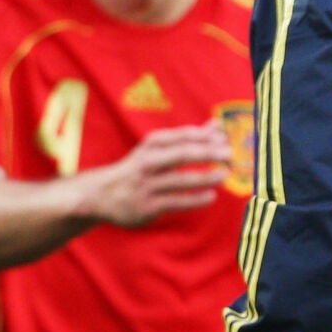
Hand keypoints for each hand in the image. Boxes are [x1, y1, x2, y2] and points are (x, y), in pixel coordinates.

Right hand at [78, 122, 230, 226]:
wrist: (101, 195)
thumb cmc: (140, 167)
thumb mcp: (158, 149)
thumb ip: (190, 137)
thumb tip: (219, 125)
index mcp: (152, 145)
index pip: (182, 136)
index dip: (205, 136)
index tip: (226, 138)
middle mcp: (148, 162)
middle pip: (182, 155)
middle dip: (208, 153)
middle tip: (230, 155)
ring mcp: (147, 185)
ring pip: (180, 180)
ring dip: (205, 177)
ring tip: (224, 174)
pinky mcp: (148, 206)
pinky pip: (176, 202)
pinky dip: (195, 199)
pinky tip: (211, 196)